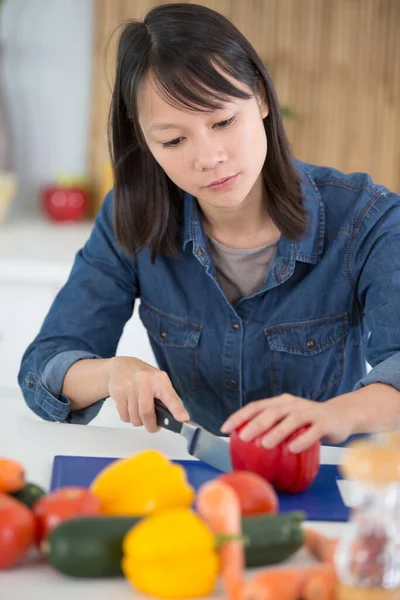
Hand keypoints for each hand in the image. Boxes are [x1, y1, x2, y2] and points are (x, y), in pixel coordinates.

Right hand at [107, 357, 188, 431]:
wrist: (120, 366)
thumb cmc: (142, 376)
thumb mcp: (158, 382)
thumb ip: (168, 398)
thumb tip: (179, 417)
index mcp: (159, 379)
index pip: (170, 397)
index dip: (177, 410)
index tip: (183, 419)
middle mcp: (144, 380)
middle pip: (147, 413)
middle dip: (150, 425)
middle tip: (152, 427)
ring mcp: (129, 386)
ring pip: (134, 418)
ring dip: (138, 421)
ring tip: (139, 412)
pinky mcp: (117, 392)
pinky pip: (124, 416)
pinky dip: (128, 418)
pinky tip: (130, 408)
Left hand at [220, 393, 354, 451]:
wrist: (341, 416)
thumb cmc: (309, 422)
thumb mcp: (289, 420)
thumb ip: (273, 428)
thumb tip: (246, 449)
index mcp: (281, 402)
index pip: (256, 406)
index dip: (239, 415)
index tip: (224, 428)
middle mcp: (294, 404)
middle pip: (272, 411)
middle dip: (256, 423)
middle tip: (243, 436)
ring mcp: (310, 412)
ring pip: (292, 419)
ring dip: (278, 431)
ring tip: (265, 443)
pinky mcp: (325, 423)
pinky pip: (313, 431)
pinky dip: (303, 439)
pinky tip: (293, 449)